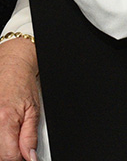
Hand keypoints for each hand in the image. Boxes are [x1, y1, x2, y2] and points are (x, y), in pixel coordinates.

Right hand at [0, 37, 38, 160]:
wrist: (12, 65)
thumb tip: (30, 157)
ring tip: (10, 134)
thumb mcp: (33, 110)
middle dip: (9, 153)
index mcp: (4, 121)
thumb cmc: (23, 84)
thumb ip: (30, 136)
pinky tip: (3, 133)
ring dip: (2, 145)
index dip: (19, 159)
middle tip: (17, 144)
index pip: (9, 157)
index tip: (25, 156)